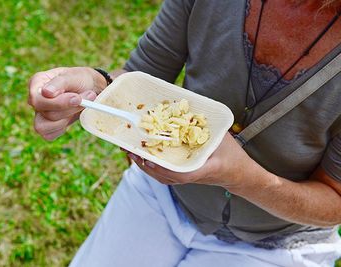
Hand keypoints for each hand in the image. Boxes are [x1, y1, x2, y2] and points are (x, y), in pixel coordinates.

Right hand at [28, 67, 105, 139]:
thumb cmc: (79, 79)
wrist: (90, 88)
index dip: (58, 102)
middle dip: (70, 108)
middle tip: (89, 97)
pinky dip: (63, 128)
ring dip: (68, 117)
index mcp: (37, 83)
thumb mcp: (73, 75)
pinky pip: (49, 135)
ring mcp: (39, 113)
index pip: (37, 99)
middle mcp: (35, 99)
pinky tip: (72, 116)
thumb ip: (60, 83)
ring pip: (45, 126)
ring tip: (82, 105)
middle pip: (46, 113)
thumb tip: (46, 93)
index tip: (77, 98)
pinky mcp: (46, 126)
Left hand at [127, 133, 259, 188]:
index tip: (147, 159)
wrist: (237, 173)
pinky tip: (143, 156)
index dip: (161, 167)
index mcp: (200, 169)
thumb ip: (204, 126)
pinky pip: (163, 174)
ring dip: (144, 165)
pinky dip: (151, 166)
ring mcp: (185, 179)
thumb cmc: (232, 155)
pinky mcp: (183, 177)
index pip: (179, 173)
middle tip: (128, 150)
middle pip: (162, 175)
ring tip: (130, 152)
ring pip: (160, 176)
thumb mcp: (222, 137)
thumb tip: (187, 109)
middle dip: (144, 163)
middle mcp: (189, 176)